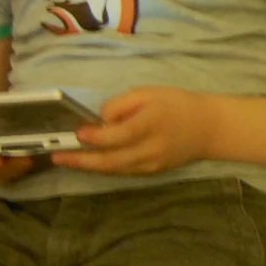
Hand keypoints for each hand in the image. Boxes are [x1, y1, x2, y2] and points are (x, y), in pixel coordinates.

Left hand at [52, 87, 212, 174]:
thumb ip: (121, 105)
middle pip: (112, 160)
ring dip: (88, 166)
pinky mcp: (152, 172)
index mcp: (152, 123)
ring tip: (65, 160)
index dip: (96, 136)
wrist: (208, 128)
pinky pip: (122, 171)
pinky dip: (103, 167)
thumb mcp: (149, 93)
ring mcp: (152, 164)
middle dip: (82, 160)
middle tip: (58, 155)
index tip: (78, 132)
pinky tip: (88, 161)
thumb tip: (99, 120)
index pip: (119, 135)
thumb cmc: (176, 104)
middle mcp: (152, 148)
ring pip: (114, 169)